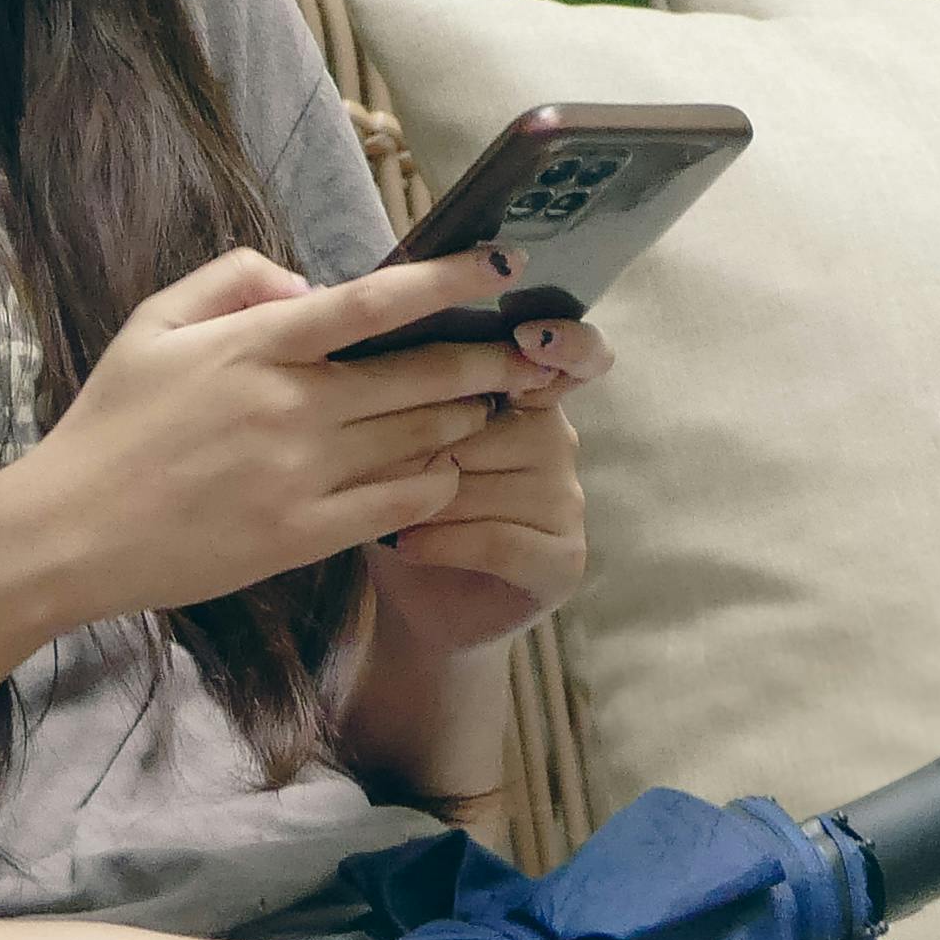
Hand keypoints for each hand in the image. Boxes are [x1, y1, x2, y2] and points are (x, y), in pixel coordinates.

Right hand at [0, 243, 540, 635]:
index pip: (374, 302)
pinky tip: (442, 470)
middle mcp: (291, 407)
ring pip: (422, 438)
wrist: (69, 533)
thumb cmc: (109, 423)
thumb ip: (230, 280)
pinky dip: (434, 482)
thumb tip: (306, 284)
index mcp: (255, 346)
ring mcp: (302, 476)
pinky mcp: (304, 536)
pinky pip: (400, 504)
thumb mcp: (152, 324)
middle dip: (488, 360)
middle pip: (421, 375)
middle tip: (531, 351)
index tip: (502, 263)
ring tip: (491, 404)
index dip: (448, 280)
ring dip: (467, 418)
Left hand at [369, 308, 608, 650]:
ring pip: (482, 485)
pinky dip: (442, 543)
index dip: (563, 341)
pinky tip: (406, 546)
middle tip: (374, 475)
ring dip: (422, 503)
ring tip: (387, 515)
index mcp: (526, 395)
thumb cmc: (398, 504)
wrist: (413, 601)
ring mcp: (568, 500)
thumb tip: (371, 338)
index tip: (530, 338)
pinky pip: (497, 539)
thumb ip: (405, 388)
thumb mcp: (393, 439)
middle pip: (486, 425)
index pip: (569, 354)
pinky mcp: (563, 559)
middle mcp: (558, 439)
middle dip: (419, 449)